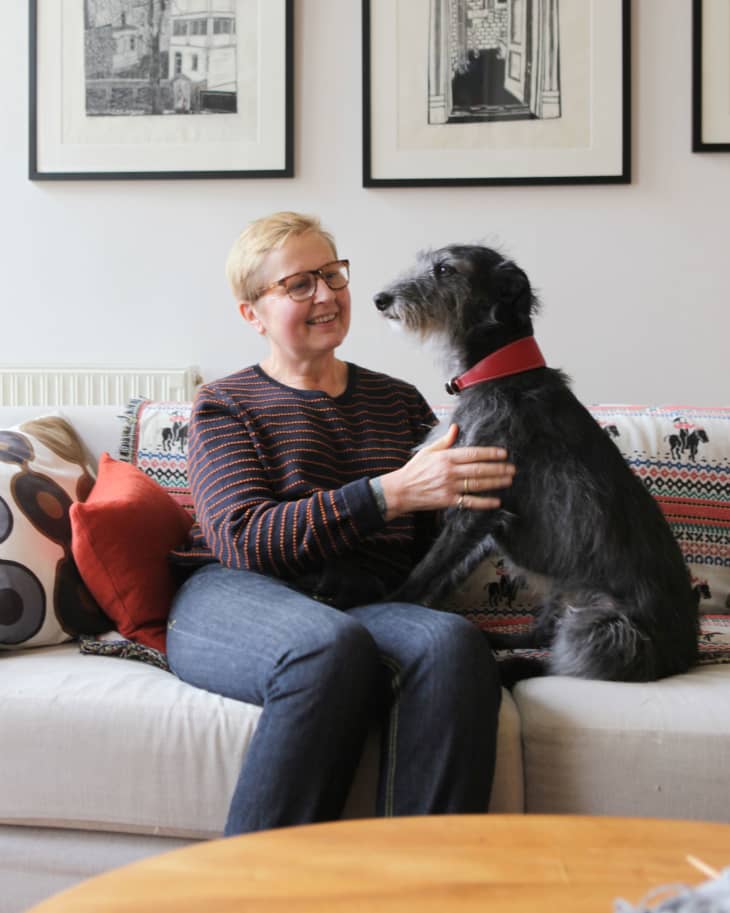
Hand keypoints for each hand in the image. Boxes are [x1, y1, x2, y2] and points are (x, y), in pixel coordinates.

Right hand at [378, 423, 514, 520]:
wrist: (401, 490)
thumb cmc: (414, 470)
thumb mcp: (428, 451)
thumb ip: (444, 441)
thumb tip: (456, 427)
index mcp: (445, 457)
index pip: (473, 454)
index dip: (490, 453)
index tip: (503, 453)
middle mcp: (449, 472)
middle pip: (479, 469)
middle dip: (498, 468)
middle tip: (512, 468)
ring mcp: (449, 487)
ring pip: (478, 484)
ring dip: (496, 482)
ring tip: (509, 480)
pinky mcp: (448, 501)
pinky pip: (470, 502)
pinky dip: (485, 502)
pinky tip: (497, 501)